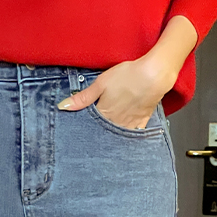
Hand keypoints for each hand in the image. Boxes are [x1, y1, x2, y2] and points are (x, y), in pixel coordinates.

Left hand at [57, 15, 196, 129]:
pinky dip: (127, 137)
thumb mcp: (101, 83)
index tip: (78, 133)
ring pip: (116, 136)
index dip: (84, 129)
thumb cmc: (128, 76)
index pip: (90, 126)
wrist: (154, 75)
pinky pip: (132, 135)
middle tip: (90, 141)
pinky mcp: (142, 121)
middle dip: (96, 136)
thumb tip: (62, 106)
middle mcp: (115, 122)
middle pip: (102, 133)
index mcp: (104, 114)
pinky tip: (123, 140)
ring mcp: (129, 124)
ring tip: (105, 141)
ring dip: (110, 138)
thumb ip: (82, 98)